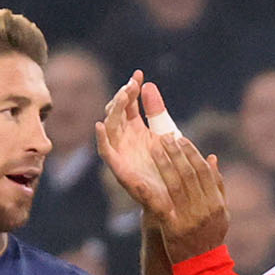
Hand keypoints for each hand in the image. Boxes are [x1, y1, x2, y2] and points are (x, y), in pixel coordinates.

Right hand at [95, 71, 173, 214]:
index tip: (139, 74)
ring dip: (113, 111)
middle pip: (117, 112)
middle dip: (122, 96)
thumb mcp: (166, 134)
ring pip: (110, 127)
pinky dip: (101, 139)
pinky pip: (105, 152)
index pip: (128, 104)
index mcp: (136, 130)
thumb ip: (157, 112)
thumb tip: (149, 84)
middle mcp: (125, 139)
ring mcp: (120, 153)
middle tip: (132, 84)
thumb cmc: (171, 169)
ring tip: (122, 96)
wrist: (174, 200)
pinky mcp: (118, 169)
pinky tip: (100, 125)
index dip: (131, 88)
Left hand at [144, 125, 230, 264]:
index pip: (204, 172)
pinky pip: (160, 206)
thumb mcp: (221, 212)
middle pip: (189, 174)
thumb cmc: (210, 237)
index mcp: (216, 203)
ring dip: (164, 163)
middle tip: (165, 137)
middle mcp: (204, 208)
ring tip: (155, 148)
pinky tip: (141, 180)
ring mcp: (189, 218)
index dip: (192, 154)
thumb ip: (218, 186)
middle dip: (177, 153)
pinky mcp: (172, 227)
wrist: (203, 266)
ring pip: (175, 184)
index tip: (181, 140)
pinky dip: (150, 192)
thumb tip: (212, 158)